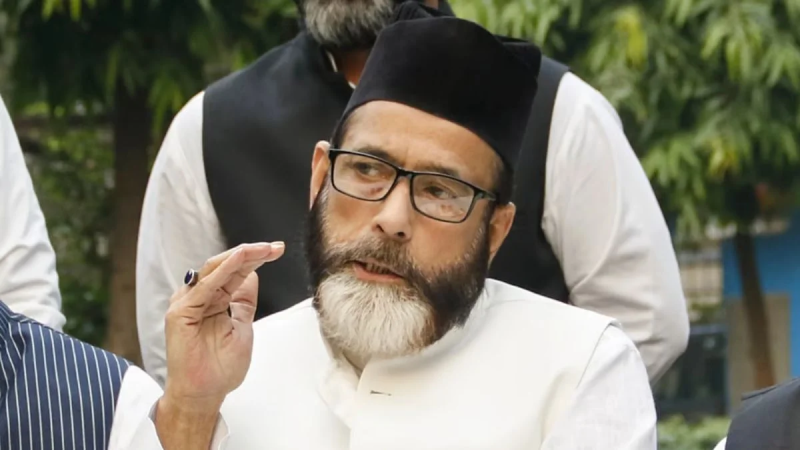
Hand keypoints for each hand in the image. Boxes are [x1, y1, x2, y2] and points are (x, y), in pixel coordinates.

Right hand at [162, 242, 284, 408]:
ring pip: (215, 269)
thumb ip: (244, 301)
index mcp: (213, 299)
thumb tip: (252, 274)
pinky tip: (238, 261)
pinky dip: (222, 271)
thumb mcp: (243, 326)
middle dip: (251, 253)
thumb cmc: (220, 367)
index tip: (277, 250)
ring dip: (240, 257)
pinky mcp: (180, 312)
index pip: (235, 271)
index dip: (256, 259)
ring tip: (261, 249)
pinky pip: (205, 286)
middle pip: (226, 266)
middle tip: (273, 246)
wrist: (205, 394)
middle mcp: (199, 297)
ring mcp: (188, 302)